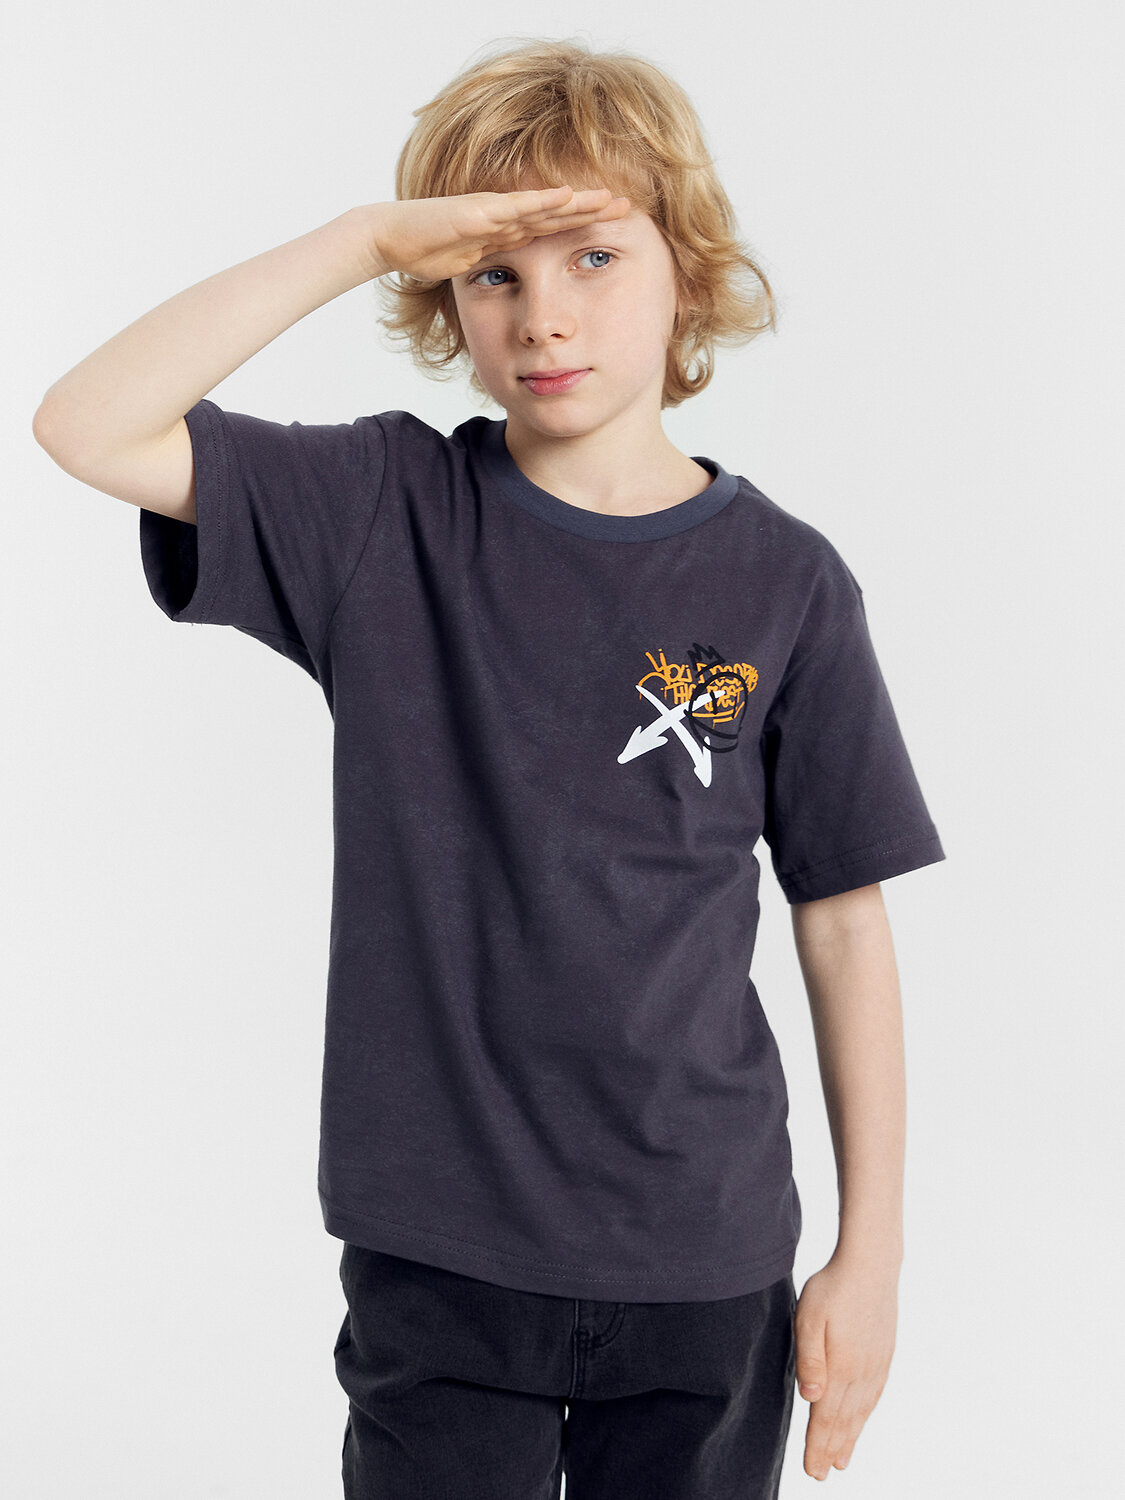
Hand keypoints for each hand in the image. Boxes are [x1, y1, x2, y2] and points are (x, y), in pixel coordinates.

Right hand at [359, 186, 630, 282]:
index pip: (553, 228)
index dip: (583, 226)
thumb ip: (495, 266)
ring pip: (545, 205)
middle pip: (558, 212)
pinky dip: (543, 202)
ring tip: (611, 198)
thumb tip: (518, 279)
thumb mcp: (472, 267)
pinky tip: (568, 197)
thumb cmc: (424, 251)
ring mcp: (493, 210)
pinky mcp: (478, 211)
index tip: (615, 228)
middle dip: (593, 209)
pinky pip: (516, 207)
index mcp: (506, 230)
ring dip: (578, 202)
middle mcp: (505, 215)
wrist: (390, 237)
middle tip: (629, 206)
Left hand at [794, 1254, 899, 1480]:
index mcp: (841, 1367)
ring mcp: (876, 1365)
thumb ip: (809, 1358)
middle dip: (831, 1450)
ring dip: (849, 1438)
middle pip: (844, 1421)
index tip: (812, 1471)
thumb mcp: (809, 1316)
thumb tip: (810, 1398)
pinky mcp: (884, 1354)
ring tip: (841, 1461)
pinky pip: (874, 1395)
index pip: (826, 1418)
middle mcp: (862, 1373)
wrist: (872, 1264)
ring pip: (861, 1412)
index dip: (818, 1446)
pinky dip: (865, 1416)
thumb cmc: (833, 1287)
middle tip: (820, 1475)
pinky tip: (861, 1422)